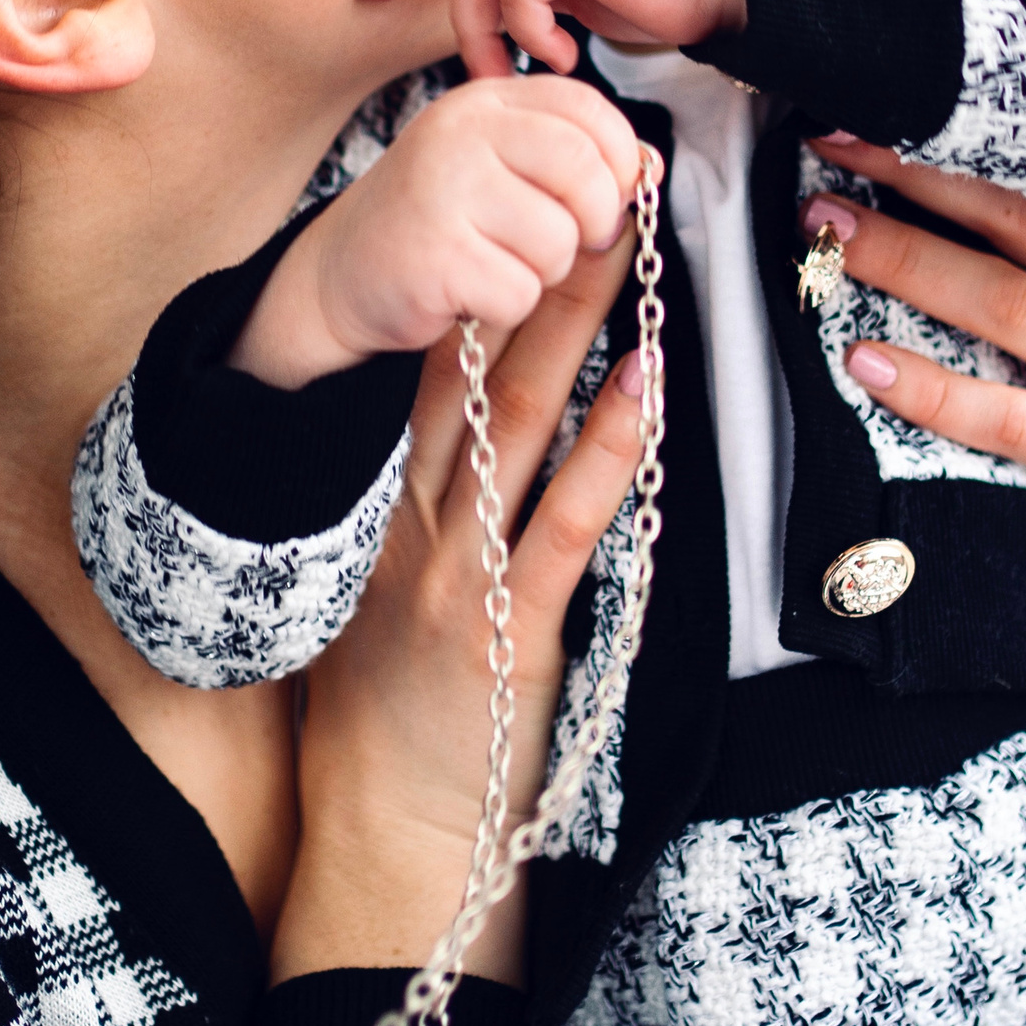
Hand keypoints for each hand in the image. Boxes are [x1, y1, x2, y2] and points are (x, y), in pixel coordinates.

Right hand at [230, 73, 643, 388]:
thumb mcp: (495, 163)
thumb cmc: (434, 222)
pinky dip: (505, 306)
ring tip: (497, 263)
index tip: (605, 198)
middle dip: (594, 222)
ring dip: (543, 272)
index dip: (619, 163)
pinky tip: (468, 292)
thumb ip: (565, 152)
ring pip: (557, 241)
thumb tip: (648, 166)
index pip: (589, 111)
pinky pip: (519, 292)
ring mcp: (443, 191)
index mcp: (485, 102)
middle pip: (584, 171)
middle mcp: (461, 133)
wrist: (340, 274)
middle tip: (569, 244)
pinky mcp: (434, 256)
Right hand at [277, 228, 648, 984]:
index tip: (514, 207)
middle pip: (469, 376)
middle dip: (529, 277)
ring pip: (521, 429)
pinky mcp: (508, 629)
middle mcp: (408, 524)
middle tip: (581, 191)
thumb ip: (415, 511)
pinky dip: (613, 453)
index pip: (419, 373)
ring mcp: (455, 574)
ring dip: (578, 335)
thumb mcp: (379, 594)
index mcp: (376, 508)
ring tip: (624, 258)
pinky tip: (648, 390)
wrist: (388, 834)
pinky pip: (566, 522)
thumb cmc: (393, 718)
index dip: (470, 284)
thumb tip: (460, 426)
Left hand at [805, 136, 1025, 543]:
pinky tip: (866, 362)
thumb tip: (924, 187)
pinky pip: (1002, 415)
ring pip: (1007, 304)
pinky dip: (929, 388)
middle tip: (833, 150)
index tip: (880, 105)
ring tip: (829, 242)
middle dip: (921, 180)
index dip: (962, 141)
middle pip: (1023, 222)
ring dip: (909, 264)